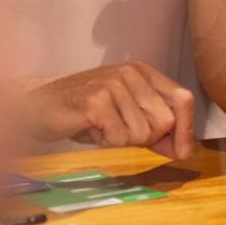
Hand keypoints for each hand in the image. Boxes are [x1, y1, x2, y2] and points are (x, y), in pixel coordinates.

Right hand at [22, 62, 196, 159]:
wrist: (39, 108)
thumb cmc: (85, 113)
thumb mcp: (127, 117)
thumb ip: (156, 130)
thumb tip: (184, 150)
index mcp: (144, 72)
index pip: (183, 98)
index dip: (186, 128)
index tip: (183, 152)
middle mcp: (132, 73)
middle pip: (165, 121)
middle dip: (147, 138)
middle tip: (120, 131)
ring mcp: (114, 84)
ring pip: (142, 133)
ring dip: (121, 140)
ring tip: (102, 127)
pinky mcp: (96, 101)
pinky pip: (119, 138)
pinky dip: (106, 141)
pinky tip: (91, 129)